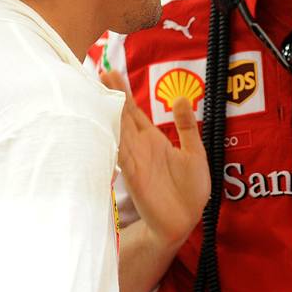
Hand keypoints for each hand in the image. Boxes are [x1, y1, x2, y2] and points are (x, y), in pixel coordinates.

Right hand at [101, 70, 209, 247]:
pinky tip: (104, 125)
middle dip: (110, 96)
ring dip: (108, 114)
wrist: (186, 220)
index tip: (110, 72)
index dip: (122, 92)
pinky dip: (113, 140)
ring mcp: (134, 160)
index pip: (133, 111)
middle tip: (97, 73)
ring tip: (96, 93)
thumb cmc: (190, 189)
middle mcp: (139, 147)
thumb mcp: (194, 151)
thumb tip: (180, 98)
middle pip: (121, 117)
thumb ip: (186, 126)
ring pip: (118, 132)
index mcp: (152, 139)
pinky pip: (121, 154)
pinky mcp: (134, 175)